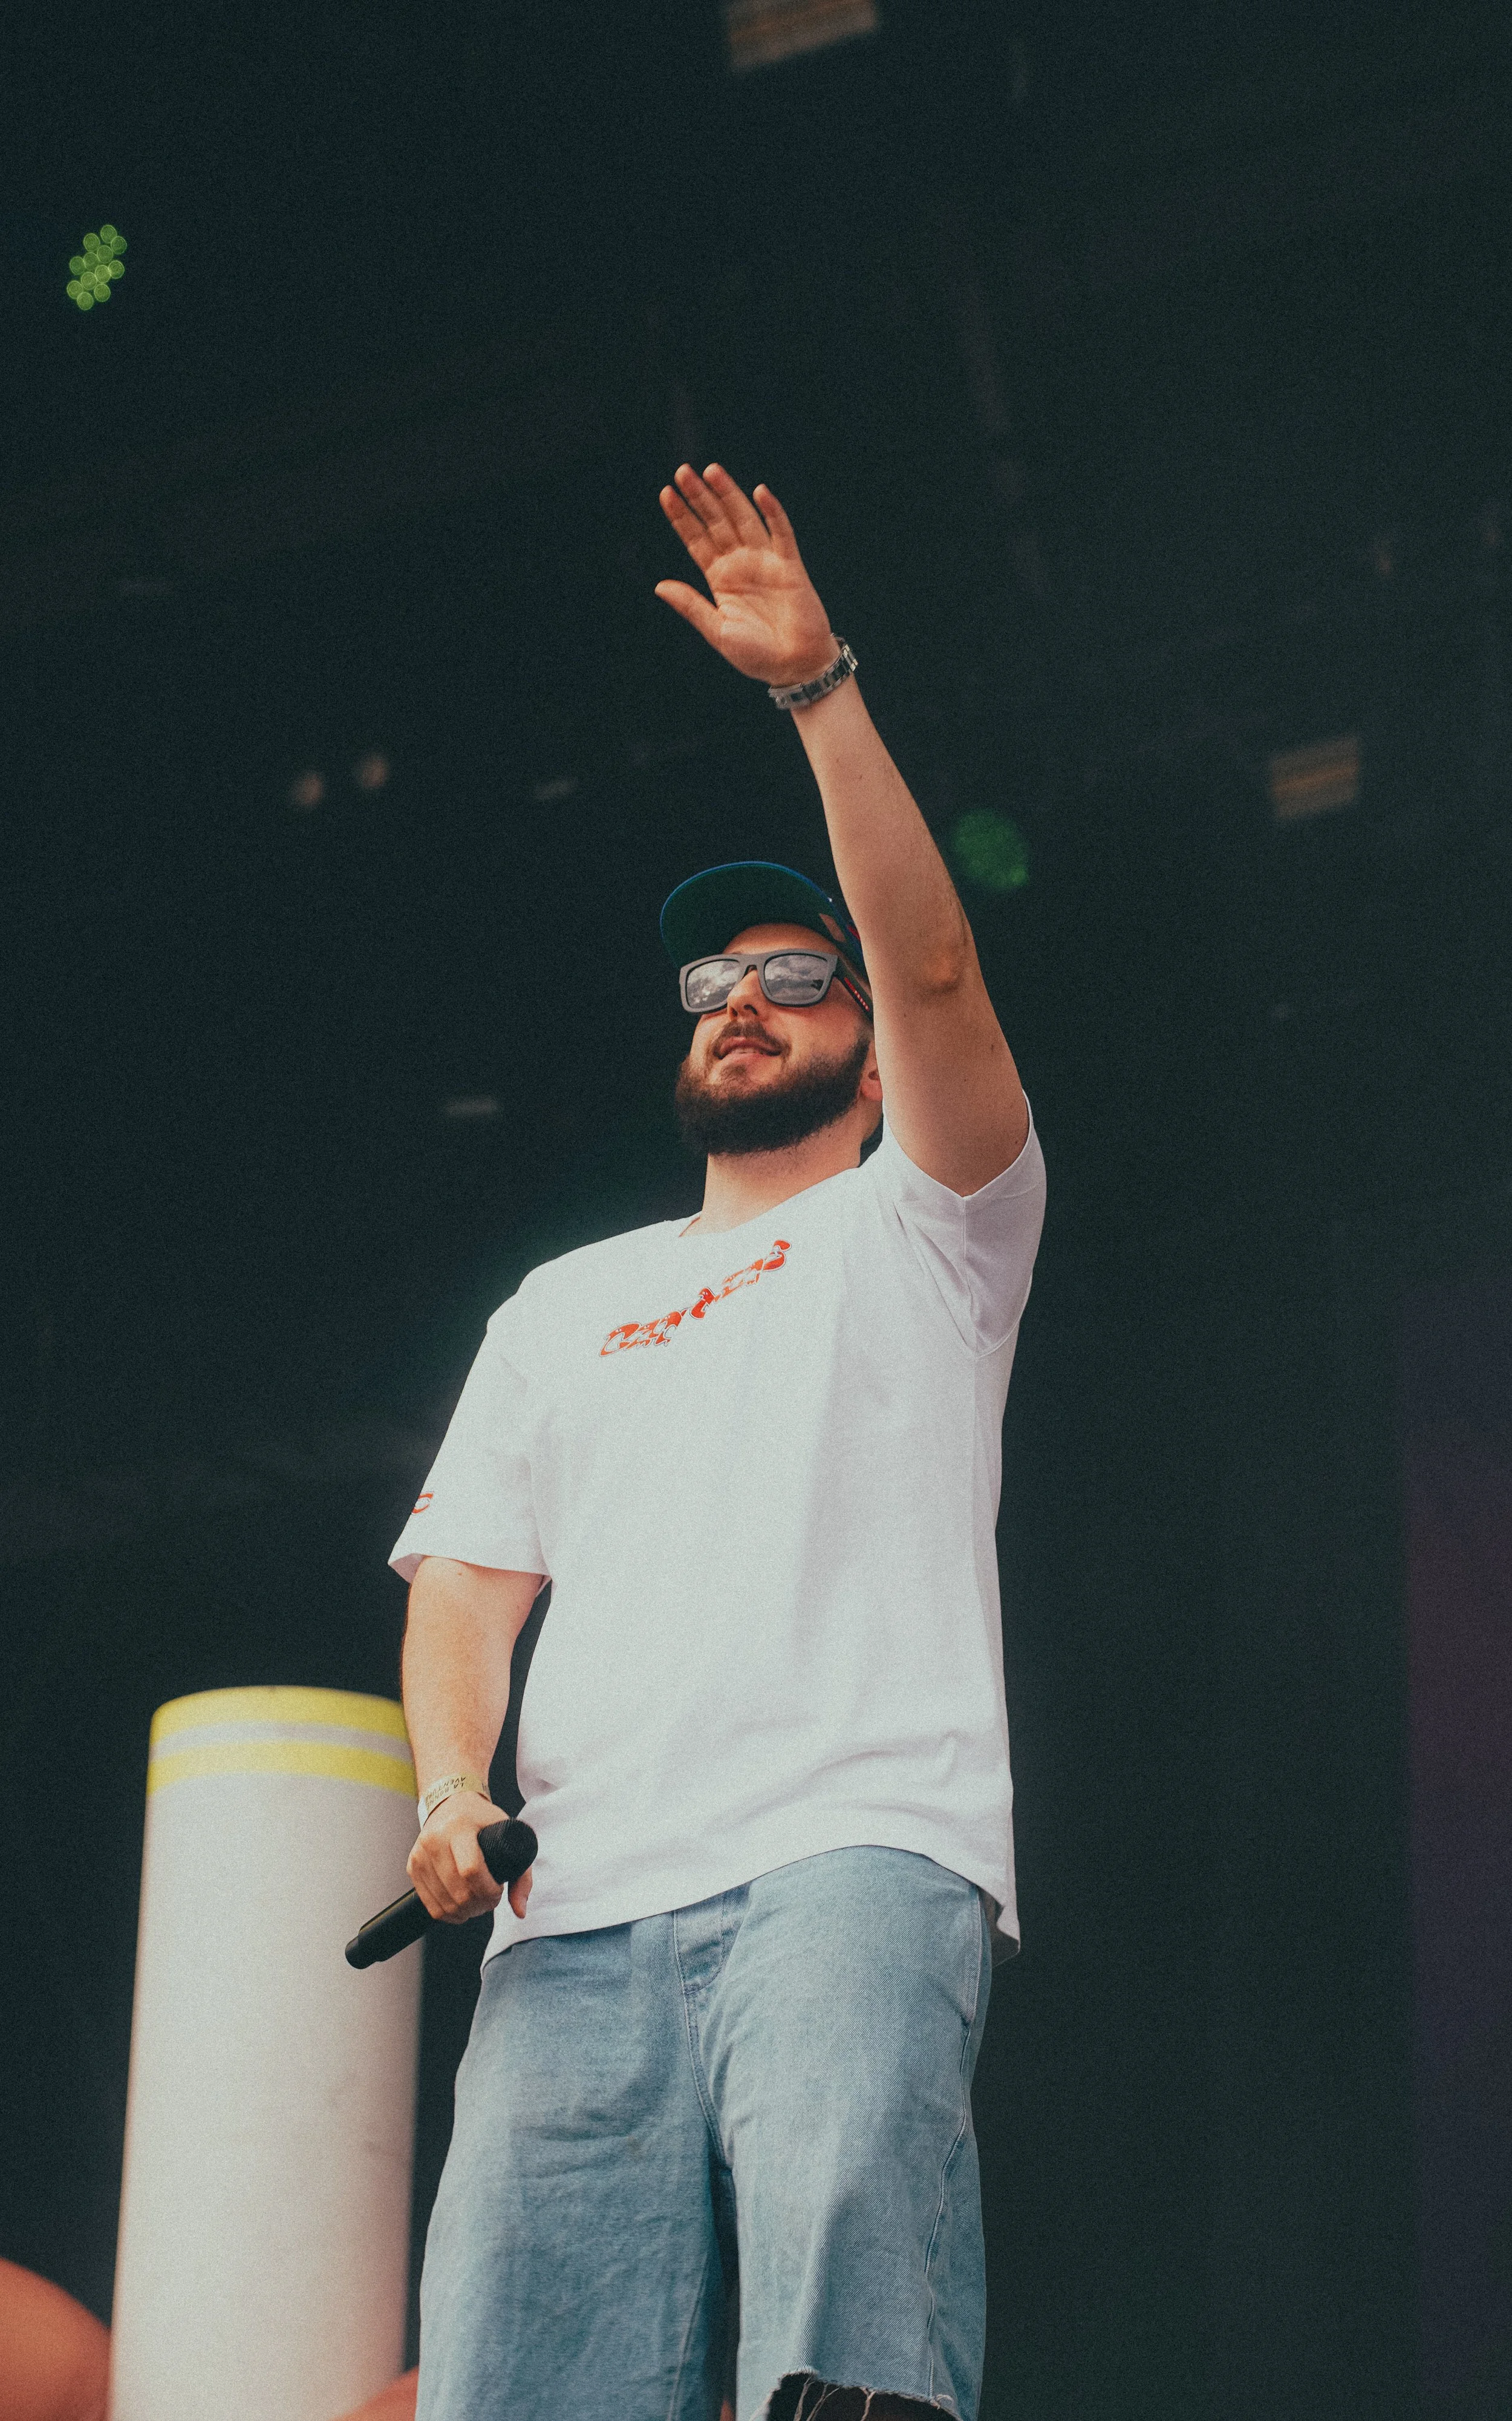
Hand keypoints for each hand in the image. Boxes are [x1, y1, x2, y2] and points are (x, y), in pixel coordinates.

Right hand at [406, 1790, 533, 1923]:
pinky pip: (430, 1905)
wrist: (451, 1802)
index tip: (498, 1891)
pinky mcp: (412, 1867)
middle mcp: (435, 1839)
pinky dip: (448, 1913)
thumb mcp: (508, 1833)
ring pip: (444, 1903)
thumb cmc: (482, 1819)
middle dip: (479, 1905)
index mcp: (459, 1827)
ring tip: (477, 1903)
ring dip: (465, 1912)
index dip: (488, 1890)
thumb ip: (522, 1874)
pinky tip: (461, 1907)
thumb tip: (520, 1911)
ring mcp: (420, 1854)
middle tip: (489, 1900)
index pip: (471, 1870)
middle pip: (458, 1891)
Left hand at [655, 463, 836, 686]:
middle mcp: (741, 564)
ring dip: (728, 495)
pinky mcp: (790, 566)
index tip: (666, 494)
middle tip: (683, 471)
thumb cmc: (756, 655)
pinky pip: (781, 533)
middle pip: (717, 522)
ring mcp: (765, 562)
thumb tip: (659, 586)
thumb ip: (691, 606)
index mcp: (721, 579)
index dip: (682, 517)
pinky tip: (759, 493)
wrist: (794, 667)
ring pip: (744, 520)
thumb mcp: (717, 630)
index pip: (697, 540)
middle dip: (700, 497)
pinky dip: (772, 513)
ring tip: (711, 471)